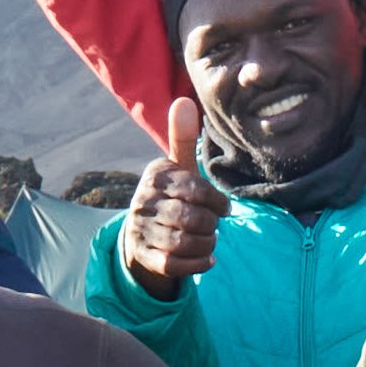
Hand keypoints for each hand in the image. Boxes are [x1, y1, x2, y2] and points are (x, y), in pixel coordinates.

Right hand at [119, 98, 232, 297]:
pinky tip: (208, 259)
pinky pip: (173, 265)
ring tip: (210, 240)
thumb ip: (184, 138)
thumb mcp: (177, 167)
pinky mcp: (142, 255)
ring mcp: (140, 229)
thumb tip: (184, 101)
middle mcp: (143, 201)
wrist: (142, 230)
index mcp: (156, 176)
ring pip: (182, 242)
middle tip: (215, 225)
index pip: (194, 189)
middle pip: (190, 217)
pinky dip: (196, 264)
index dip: (216, 201)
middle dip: (211, 224)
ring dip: (206, 244)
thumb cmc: (171, 194)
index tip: (225, 208)